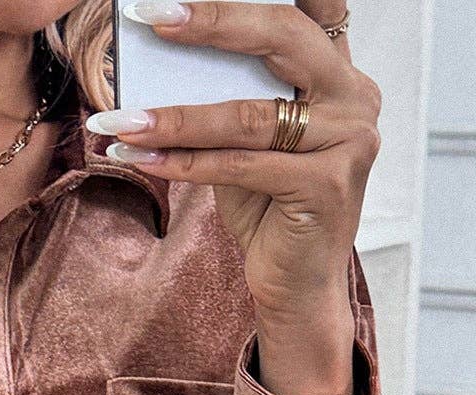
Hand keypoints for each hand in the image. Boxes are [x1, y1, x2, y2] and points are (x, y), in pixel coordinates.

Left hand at [93, 2, 381, 394]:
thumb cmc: (270, 207)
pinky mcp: (326, 187)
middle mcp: (355, 98)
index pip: (304, 9)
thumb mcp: (248, 139)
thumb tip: (159, 57)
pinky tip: (141, 158)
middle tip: (150, 17)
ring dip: (175, 117)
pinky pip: (240, 165)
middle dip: (211, 22)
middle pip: (280, 37)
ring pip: (248, 115)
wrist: (298, 286)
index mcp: (340, 72)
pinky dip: (185, 162)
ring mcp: (349, 142)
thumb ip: (229, 93)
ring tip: (120, 121)